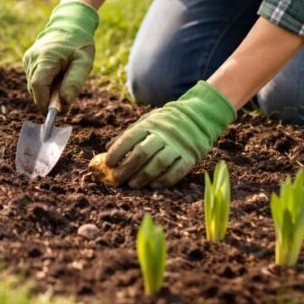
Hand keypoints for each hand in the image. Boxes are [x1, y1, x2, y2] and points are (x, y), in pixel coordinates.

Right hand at [23, 1, 98, 112]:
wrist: (69, 24)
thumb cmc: (79, 44)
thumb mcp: (84, 62)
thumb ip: (74, 83)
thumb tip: (64, 104)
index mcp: (45, 58)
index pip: (38, 86)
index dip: (43, 103)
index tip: (53, 114)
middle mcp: (32, 58)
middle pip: (34, 88)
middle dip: (47, 99)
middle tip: (64, 99)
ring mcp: (28, 58)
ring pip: (33, 85)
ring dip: (46, 91)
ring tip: (62, 80)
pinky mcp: (28, 60)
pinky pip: (34, 79)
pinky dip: (44, 83)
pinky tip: (56, 75)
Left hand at [104, 81, 235, 188]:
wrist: (197, 118)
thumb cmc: (164, 122)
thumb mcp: (146, 121)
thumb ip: (128, 134)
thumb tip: (106, 149)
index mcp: (150, 124)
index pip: (130, 138)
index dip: (117, 151)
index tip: (108, 163)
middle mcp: (164, 134)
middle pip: (142, 153)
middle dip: (127, 168)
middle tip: (117, 178)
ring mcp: (178, 146)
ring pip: (158, 164)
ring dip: (143, 177)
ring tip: (132, 185)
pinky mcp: (190, 157)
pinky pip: (175, 172)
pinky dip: (163, 181)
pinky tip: (152, 185)